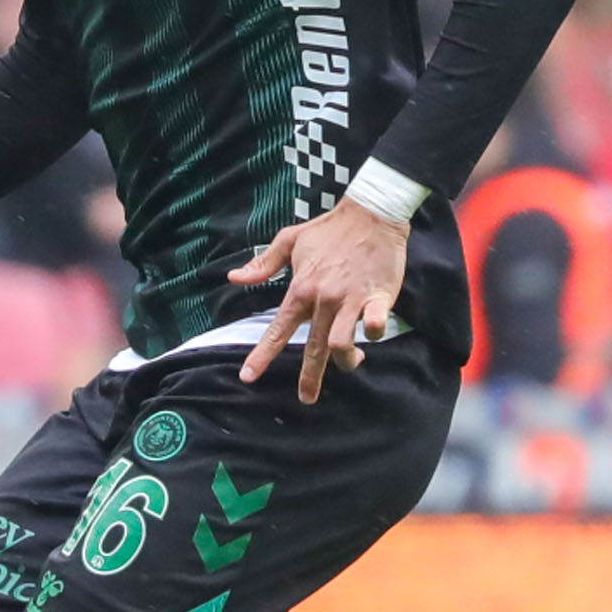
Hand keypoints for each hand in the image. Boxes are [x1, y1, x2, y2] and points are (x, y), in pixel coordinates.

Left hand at [228, 200, 410, 404]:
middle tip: (306, 399)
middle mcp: (323, 299)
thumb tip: (234, 277)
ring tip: (352, 361)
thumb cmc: (329, 229)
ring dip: (346, 359)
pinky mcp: (378, 295)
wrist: (371, 213)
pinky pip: (375, 323)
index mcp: (300, 289)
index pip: (277, 330)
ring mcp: (350, 298)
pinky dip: (374, 332)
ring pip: (342, 343)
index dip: (262, 355)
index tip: (248, 376)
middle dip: (309, 378)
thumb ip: (263, 264)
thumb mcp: (290, 240)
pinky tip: (372, 332)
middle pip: (313, 348)